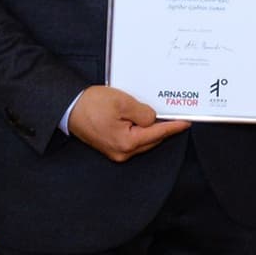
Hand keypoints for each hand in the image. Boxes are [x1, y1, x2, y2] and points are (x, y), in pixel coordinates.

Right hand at [66, 86, 191, 161]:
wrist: (69, 109)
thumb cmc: (91, 105)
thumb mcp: (123, 102)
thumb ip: (143, 112)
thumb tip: (153, 119)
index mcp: (127, 142)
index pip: (157, 133)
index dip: (173, 127)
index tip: (186, 123)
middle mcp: (123, 152)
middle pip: (151, 139)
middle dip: (163, 128)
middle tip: (175, 116)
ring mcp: (116, 152)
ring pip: (142, 140)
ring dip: (150, 129)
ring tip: (158, 115)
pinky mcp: (111, 148)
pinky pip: (133, 140)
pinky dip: (140, 131)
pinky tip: (142, 120)